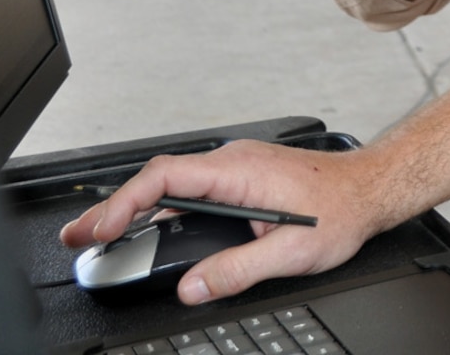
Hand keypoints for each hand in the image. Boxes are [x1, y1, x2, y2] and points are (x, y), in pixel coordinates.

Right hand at [57, 140, 400, 305]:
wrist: (372, 187)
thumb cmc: (342, 209)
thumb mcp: (291, 251)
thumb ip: (238, 270)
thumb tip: (192, 287)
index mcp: (238, 171)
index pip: (164, 178)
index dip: (124, 203)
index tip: (99, 229)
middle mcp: (232, 162)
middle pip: (158, 182)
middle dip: (115, 209)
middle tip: (78, 238)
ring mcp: (235, 169)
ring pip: (173, 187)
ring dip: (136, 211)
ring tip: (101, 238)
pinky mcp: (241, 179)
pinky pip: (191, 192)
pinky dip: (162, 211)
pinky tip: (146, 232)